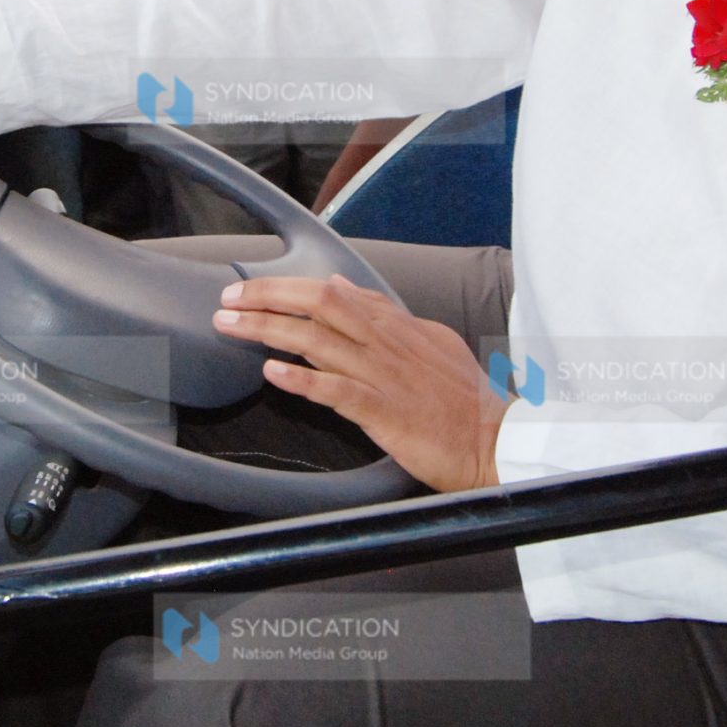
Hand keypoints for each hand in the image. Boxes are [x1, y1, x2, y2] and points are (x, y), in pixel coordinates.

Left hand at [215, 275, 507, 492]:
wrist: (496, 441)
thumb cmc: (464, 400)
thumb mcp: (431, 340)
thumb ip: (387, 315)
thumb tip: (343, 285)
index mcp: (399, 326)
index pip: (337, 292)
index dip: (290, 286)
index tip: (254, 289)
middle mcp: (388, 342)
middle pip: (320, 304)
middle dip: (269, 297)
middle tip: (230, 300)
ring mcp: (385, 375)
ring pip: (318, 339)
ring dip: (269, 329)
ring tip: (231, 326)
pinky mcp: (384, 411)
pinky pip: (337, 390)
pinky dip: (302, 379)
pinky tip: (272, 372)